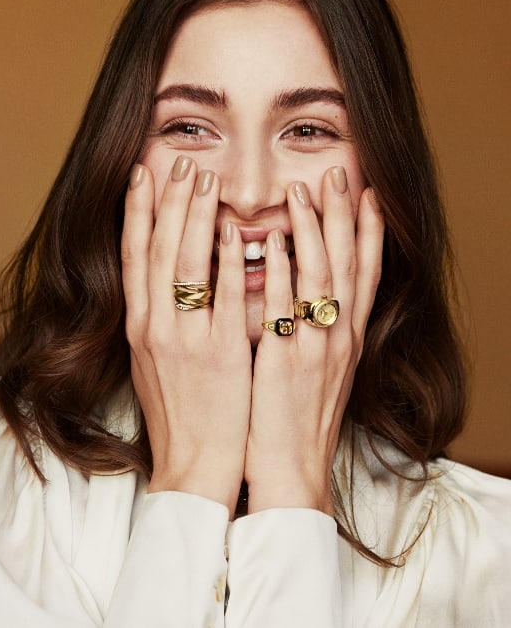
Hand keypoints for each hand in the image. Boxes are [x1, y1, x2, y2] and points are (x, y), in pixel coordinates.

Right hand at [121, 157, 251, 513]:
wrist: (194, 463)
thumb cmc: (179, 411)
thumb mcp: (154, 361)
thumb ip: (160, 317)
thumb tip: (167, 279)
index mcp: (139, 326)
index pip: (133, 255)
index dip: (137, 211)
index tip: (143, 174)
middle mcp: (156, 326)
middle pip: (159, 249)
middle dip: (170, 201)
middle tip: (183, 162)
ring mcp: (187, 338)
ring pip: (186, 264)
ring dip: (196, 217)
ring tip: (208, 178)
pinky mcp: (222, 353)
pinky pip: (226, 297)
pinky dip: (230, 261)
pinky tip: (238, 230)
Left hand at [245, 167, 383, 514]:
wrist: (291, 469)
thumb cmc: (298, 418)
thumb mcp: (318, 369)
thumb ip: (316, 328)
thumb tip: (306, 293)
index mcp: (346, 338)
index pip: (365, 274)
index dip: (370, 231)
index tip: (367, 194)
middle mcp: (338, 337)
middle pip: (348, 265)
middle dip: (344, 216)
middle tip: (338, 174)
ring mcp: (315, 348)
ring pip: (320, 278)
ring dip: (313, 231)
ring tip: (302, 191)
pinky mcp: (285, 362)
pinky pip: (285, 309)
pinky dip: (282, 272)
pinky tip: (272, 241)